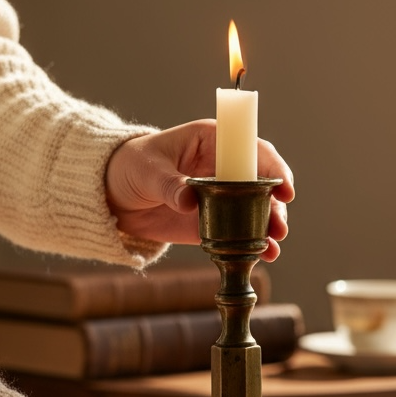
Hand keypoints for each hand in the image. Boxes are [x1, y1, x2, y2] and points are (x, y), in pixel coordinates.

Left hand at [105, 119, 293, 259]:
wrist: (111, 195)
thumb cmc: (129, 167)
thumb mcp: (147, 171)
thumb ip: (170, 184)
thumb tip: (189, 200)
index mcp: (212, 141)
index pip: (252, 149)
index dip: (273, 167)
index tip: (284, 189)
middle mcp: (224, 167)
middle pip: (262, 183)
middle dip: (275, 206)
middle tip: (280, 228)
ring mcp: (221, 195)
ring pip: (256, 209)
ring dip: (268, 227)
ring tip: (274, 246)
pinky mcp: (213, 221)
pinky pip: (239, 231)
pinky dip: (252, 243)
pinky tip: (263, 256)